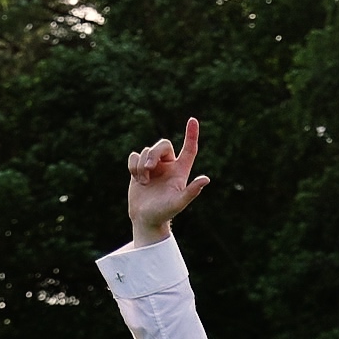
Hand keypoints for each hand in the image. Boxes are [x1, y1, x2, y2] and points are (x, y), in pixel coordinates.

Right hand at [127, 117, 210, 246]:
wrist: (145, 219)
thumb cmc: (164, 213)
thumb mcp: (178, 203)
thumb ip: (191, 191)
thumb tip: (206, 179)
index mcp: (181, 171)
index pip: (189, 149)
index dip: (191, 134)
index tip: (192, 119)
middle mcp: (168, 165)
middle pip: (162, 144)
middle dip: (153, 154)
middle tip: (148, 169)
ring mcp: (153, 166)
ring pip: (146, 151)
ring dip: (142, 166)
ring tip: (144, 182)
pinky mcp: (139, 168)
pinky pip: (134, 155)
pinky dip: (132, 166)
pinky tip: (136, 179)